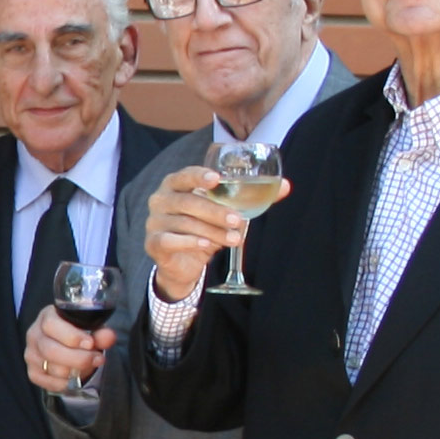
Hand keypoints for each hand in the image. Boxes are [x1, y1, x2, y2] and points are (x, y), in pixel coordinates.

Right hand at [24, 305, 112, 397]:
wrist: (69, 346)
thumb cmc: (79, 334)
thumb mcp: (91, 329)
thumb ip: (100, 333)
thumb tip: (109, 336)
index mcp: (46, 317)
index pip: (51, 325)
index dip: (72, 336)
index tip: (90, 343)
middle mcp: (34, 335)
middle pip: (51, 351)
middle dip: (78, 358)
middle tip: (97, 359)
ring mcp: (31, 355)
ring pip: (53, 369)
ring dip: (76, 371)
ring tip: (89, 366)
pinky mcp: (33, 373)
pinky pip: (50, 383)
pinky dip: (67, 383)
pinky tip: (77, 376)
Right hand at [145, 165, 263, 305]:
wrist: (183, 262)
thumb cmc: (205, 228)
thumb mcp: (226, 211)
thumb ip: (252, 197)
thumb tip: (286, 186)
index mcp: (175, 185)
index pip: (183, 175)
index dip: (198, 176)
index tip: (217, 179)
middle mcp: (160, 200)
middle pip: (187, 202)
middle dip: (215, 211)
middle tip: (238, 220)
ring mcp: (154, 222)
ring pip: (183, 223)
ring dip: (212, 231)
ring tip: (233, 238)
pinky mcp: (153, 243)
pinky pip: (170, 240)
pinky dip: (190, 242)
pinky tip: (207, 245)